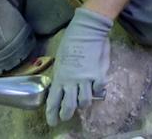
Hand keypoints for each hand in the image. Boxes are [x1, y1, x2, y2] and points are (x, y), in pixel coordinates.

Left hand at [45, 6, 112, 122]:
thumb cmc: (71, 40)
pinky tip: (96, 86)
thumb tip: (62, 84)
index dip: (52, 114)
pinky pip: (99, 90)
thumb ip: (62, 74)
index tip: (52, 121)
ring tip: (83, 100)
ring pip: (85, 102)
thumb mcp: (60, 58)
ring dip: (83, 103)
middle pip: (69, 106)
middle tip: (66, 116)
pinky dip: (97, 90)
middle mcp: (72, 81)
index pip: (53, 100)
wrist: (88, 29)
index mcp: (60, 77)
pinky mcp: (99, 75)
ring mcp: (86, 79)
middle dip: (66, 114)